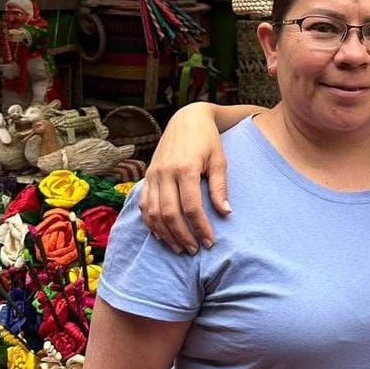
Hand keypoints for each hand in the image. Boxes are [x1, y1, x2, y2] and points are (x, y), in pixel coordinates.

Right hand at [140, 102, 229, 254]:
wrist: (187, 119)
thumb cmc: (208, 140)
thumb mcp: (219, 160)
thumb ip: (220, 188)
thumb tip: (226, 213)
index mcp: (186, 168)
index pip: (191, 207)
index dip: (200, 227)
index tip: (209, 242)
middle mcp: (165, 172)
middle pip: (169, 213)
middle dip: (182, 236)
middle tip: (194, 250)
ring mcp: (153, 174)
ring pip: (153, 212)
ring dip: (166, 234)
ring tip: (180, 247)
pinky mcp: (148, 175)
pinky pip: (144, 204)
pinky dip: (151, 222)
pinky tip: (162, 235)